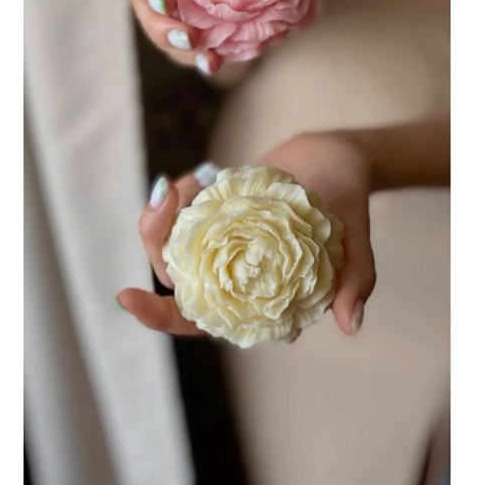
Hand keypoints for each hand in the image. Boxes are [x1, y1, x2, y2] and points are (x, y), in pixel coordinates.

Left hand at [117, 132, 375, 337]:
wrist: (336, 160)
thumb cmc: (347, 203)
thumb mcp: (357, 239)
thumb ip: (356, 279)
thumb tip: (350, 324)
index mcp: (257, 298)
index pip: (202, 323)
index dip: (160, 318)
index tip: (127, 297)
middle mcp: (231, 276)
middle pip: (174, 279)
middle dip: (154, 242)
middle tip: (165, 198)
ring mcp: (219, 244)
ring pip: (168, 244)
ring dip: (161, 215)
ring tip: (182, 182)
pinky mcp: (212, 214)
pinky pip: (179, 212)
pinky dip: (177, 194)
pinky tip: (198, 174)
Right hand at [125, 0, 307, 75]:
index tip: (165, 0)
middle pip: (147, 11)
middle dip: (164, 28)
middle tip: (189, 37)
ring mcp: (160, 14)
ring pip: (163, 37)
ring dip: (184, 51)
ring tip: (209, 61)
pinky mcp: (176, 33)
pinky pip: (183, 49)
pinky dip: (200, 58)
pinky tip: (216, 64)